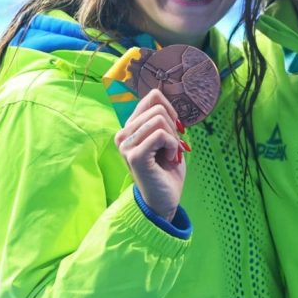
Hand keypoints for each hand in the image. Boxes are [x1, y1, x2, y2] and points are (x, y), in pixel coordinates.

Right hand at [113, 89, 189, 220]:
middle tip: (170, 148)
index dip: (170, 109)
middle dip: (173, 128)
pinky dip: (172, 146)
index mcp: (130, 127)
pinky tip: (168, 159)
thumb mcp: (167, 138)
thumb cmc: (167, 170)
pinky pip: (160, 135)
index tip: (173, 129)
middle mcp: (123, 134)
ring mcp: (126, 145)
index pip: (152, 97)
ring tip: (168, 155)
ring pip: (159, 119)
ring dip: (172, 138)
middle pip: (158, 108)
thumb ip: (162, 119)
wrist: (164, 200)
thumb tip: (163, 98)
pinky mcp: (135, 155)